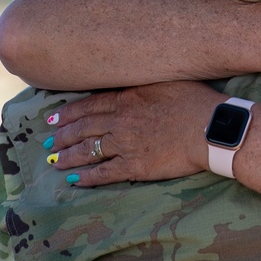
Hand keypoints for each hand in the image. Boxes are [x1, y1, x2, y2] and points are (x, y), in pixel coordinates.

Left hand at [44, 81, 219, 185]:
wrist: (211, 128)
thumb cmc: (195, 100)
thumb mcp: (165, 81)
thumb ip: (141, 84)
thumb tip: (126, 85)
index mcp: (127, 98)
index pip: (89, 105)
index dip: (68, 113)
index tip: (52, 118)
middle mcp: (120, 121)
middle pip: (83, 128)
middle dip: (62, 135)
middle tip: (48, 141)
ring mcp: (125, 145)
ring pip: (88, 151)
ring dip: (68, 156)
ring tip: (54, 161)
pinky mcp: (135, 167)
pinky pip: (104, 173)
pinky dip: (87, 177)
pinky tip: (75, 180)